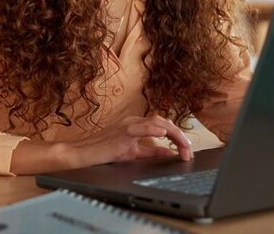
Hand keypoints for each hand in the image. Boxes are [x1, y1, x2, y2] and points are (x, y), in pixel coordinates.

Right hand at [69, 115, 192, 167]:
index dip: (177, 137)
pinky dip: (153, 129)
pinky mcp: (122, 131)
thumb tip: (168, 152)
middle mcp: (134, 121)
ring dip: (173, 134)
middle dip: (180, 136)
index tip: (186, 150)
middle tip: (189, 151)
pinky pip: (141, 127)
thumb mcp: (133, 152)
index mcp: (137, 124)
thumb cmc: (104, 151)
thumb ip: (151, 151)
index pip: (163, 126)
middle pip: (164, 122)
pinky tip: (163, 133)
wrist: (84, 153)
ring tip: (184, 145)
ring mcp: (128, 124)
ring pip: (157, 122)